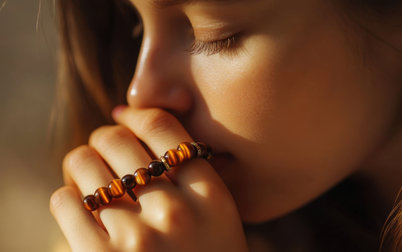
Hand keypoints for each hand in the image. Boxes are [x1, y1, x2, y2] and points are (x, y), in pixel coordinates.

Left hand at [50, 107, 247, 251]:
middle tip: (103, 148)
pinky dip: (66, 198)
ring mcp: (137, 237)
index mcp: (210, 196)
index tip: (125, 116)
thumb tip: (134, 120)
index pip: (164, 128)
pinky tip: (80, 206)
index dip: (137, 114)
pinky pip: (65, 202)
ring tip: (88, 175)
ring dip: (80, 164)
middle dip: (104, 137)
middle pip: (119, 140)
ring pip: (85, 165)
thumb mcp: (218, 217)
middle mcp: (176, 212)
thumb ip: (191, 175)